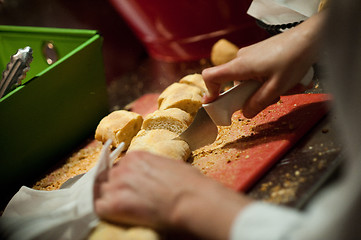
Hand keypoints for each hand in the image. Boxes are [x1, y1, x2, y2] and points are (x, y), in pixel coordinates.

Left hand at [94, 151, 251, 239]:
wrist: (191, 200)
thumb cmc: (189, 183)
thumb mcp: (171, 165)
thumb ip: (154, 166)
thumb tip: (154, 174)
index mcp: (137, 156)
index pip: (119, 166)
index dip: (123, 179)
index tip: (129, 188)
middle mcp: (124, 167)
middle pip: (108, 178)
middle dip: (115, 189)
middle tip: (127, 200)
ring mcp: (118, 184)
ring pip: (102, 193)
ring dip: (109, 201)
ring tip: (122, 211)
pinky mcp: (115, 204)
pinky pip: (99, 208)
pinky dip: (105, 213)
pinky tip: (116, 216)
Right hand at [202, 13, 324, 117]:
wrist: (309, 38)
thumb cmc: (294, 58)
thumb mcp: (276, 87)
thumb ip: (258, 103)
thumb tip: (246, 113)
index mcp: (240, 66)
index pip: (210, 76)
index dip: (209, 92)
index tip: (215, 104)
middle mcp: (241, 59)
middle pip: (234, 83)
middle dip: (249, 95)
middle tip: (268, 100)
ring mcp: (250, 55)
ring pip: (247, 79)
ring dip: (261, 89)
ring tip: (283, 89)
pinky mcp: (258, 54)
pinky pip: (255, 72)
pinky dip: (266, 80)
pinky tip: (283, 82)